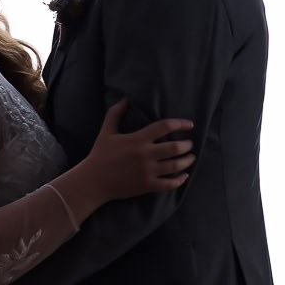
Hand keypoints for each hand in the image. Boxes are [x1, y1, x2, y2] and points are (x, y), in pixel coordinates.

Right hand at [77, 99, 194, 204]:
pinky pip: (168, 184)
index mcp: (137, 139)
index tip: (190, 124)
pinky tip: (184, 176)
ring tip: (191, 158)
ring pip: (175, 166)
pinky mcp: (146, 186)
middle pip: (174, 147)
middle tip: (190, 144)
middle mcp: (144, 155)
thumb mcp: (106, 131)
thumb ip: (115, 113)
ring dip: (187, 161)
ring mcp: (146, 171)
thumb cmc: (100, 155)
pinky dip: (180, 180)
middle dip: (187, 145)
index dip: (180, 124)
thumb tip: (125, 99)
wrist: (93, 181)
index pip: (164, 126)